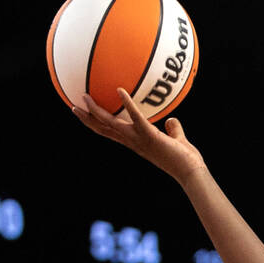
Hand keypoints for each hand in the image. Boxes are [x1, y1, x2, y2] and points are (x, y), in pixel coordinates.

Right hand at [71, 88, 206, 184]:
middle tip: (73, 106)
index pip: (111, 133)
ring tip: (85, 97)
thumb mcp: (176, 141)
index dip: (97, 125)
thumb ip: (173, 130)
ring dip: (97, 111)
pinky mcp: (150, 135)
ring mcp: (139, 139)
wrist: (191, 172)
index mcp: (136, 143)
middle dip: (87, 119)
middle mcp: (133, 142)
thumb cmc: (185, 159)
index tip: (85, 115)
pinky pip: (136, 117)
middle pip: (104, 130)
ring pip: (111, 124)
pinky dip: (128, 104)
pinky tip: (120, 90)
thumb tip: (171, 120)